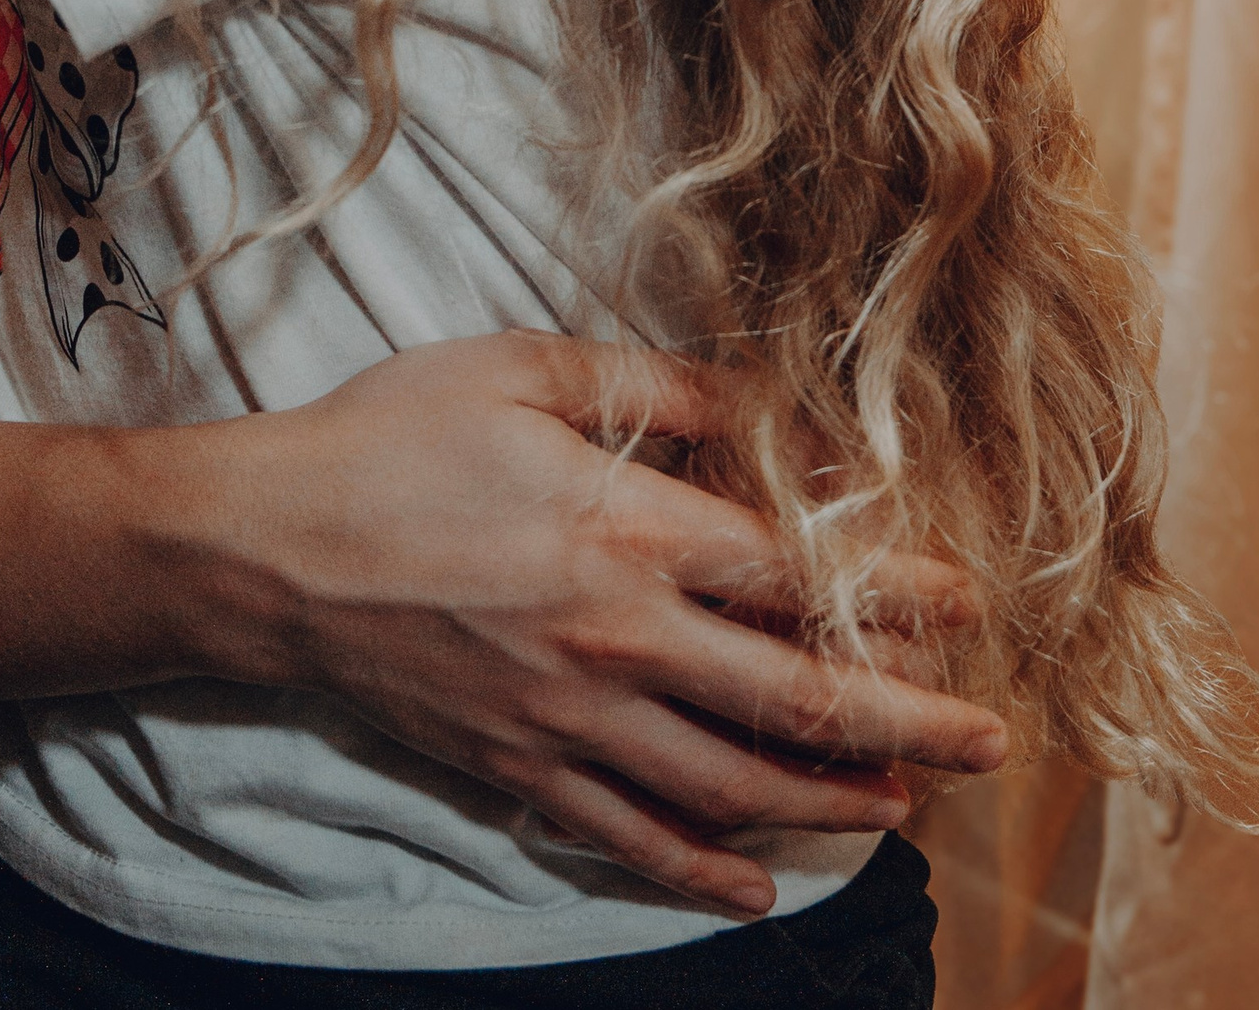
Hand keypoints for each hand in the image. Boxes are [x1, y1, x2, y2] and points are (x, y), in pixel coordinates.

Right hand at [196, 333, 1005, 919]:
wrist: (269, 548)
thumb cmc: (389, 439)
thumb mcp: (519, 370)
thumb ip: (650, 386)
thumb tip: (759, 401)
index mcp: (626, 529)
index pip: (797, 571)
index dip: (898, 591)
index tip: (970, 601)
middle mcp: (618, 638)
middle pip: (797, 696)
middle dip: (910, 721)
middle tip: (989, 739)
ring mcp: (571, 719)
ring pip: (733, 784)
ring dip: (830, 801)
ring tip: (900, 806)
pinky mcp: (521, 770)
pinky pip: (632, 838)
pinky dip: (701, 874)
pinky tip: (752, 888)